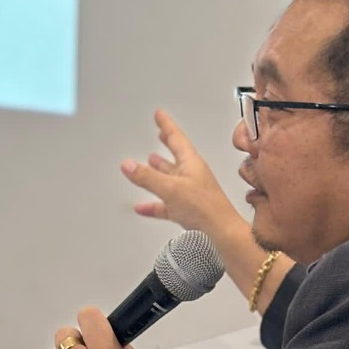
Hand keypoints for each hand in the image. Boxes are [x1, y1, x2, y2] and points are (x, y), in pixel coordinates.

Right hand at [122, 109, 246, 245]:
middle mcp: (192, 175)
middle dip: (166, 144)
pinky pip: (166, 204)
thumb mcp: (170, 188)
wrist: (221, 234)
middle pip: (175, 156)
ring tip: (148, 163)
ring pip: (170, 179)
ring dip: (158, 171)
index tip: (160, 114)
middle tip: (160, 132)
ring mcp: (190, 193)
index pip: (176, 138)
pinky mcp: (188, 211)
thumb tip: (127, 164)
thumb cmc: (205, 207)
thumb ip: (147, 177)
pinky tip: (142, 206)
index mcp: (191, 163)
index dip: (166, 124)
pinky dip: (153, 204)